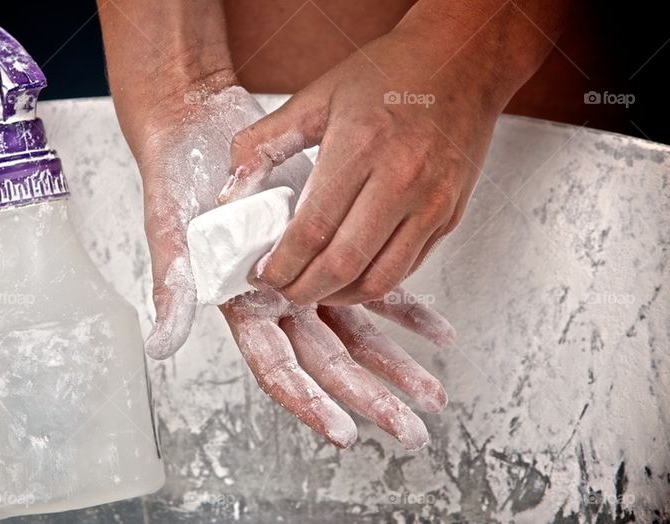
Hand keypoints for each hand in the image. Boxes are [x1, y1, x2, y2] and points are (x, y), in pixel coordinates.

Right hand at [116, 78, 453, 448]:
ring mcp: (305, 278)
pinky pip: (374, 288)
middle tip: (409, 430)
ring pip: (356, 333)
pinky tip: (436, 330)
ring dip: (394, 364)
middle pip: (327, 361)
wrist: (197, 126)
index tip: (344, 432)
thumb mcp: (169, 228)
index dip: (309, 401)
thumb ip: (173, 287)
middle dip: (368, 397)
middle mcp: (275, 300)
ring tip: (431, 392)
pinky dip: (405, 309)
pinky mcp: (329, 246)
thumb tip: (162, 346)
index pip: (277, 366)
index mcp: (238, 303)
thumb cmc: (177, 175)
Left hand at [220, 29, 500, 305]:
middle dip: (303, 290)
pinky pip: (408, 268)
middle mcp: (401, 180)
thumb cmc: (389, 74)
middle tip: (281, 290)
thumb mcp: (316, 96)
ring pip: (380, 279)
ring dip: (339, 296)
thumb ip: (263, 142)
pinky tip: (348, 275)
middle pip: (343, 264)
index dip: (281, 264)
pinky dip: (373, 282)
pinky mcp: (450, 215)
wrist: (463, 60)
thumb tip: (231, 192)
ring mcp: (432, 202)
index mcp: (360, 148)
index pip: (311, 230)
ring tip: (312, 289)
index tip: (260, 274)